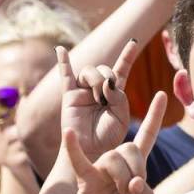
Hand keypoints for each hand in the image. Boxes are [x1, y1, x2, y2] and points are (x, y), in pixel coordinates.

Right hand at [56, 41, 140, 162]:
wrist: (92, 150)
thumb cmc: (109, 136)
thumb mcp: (121, 115)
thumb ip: (118, 96)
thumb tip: (106, 83)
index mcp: (115, 93)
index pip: (121, 70)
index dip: (127, 56)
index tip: (133, 43)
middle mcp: (98, 90)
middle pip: (105, 69)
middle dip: (110, 77)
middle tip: (109, 95)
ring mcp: (83, 92)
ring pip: (89, 70)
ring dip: (96, 79)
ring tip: (98, 97)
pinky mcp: (69, 97)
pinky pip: (65, 76)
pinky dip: (63, 62)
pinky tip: (60, 49)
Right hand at [66, 91, 166, 193]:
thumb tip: (134, 182)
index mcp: (135, 166)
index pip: (147, 136)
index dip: (154, 116)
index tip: (162, 94)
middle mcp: (117, 163)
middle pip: (131, 148)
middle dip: (137, 168)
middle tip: (132, 189)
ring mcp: (100, 169)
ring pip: (115, 157)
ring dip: (122, 176)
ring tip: (120, 193)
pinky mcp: (86, 179)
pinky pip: (79, 160)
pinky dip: (74, 148)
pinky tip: (69, 134)